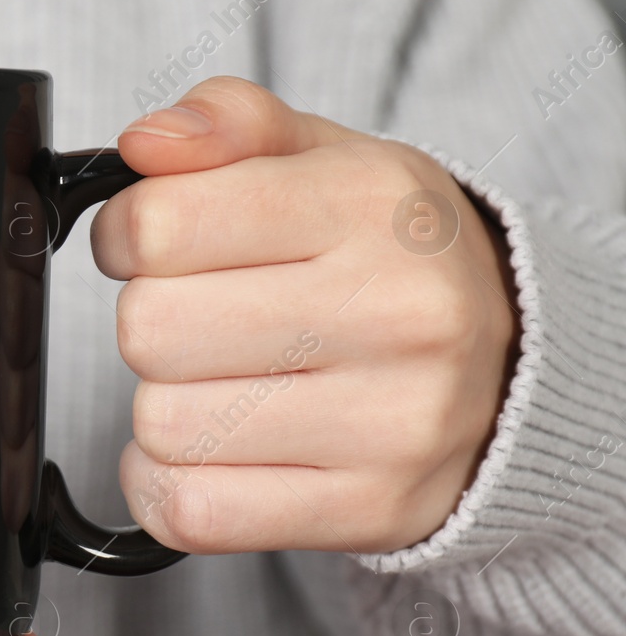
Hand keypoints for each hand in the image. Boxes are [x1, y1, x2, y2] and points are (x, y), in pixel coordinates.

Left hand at [92, 76, 517, 554]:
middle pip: (149, 331)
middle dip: (151, 322)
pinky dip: (166, 484)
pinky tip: (207, 450)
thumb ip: (226, 124)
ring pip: (162, 425)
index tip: (149, 244)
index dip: (126, 235)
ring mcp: (391, 422)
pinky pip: (189, 512)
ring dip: (163, 407)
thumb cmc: (385, 256)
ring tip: (223, 383)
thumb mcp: (324, 157)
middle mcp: (396, 313)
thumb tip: (144, 143)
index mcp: (373, 205)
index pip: (160, 226)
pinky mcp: (370, 509)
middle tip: (200, 319)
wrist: (510, 368)